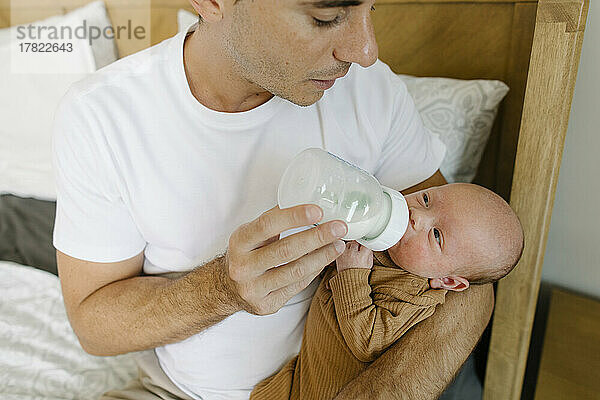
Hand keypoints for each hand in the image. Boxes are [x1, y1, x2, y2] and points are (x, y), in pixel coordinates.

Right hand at [223, 204, 347, 314]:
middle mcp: (243, 267)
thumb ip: (274, 220)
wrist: (229, 287)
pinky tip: (325, 260)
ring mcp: (254, 288)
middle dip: (317, 237)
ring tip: (338, 244)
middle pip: (286, 250)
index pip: (267, 225)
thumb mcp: (251, 233)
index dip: (294, 217)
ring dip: (322, 256)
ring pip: (295, 271)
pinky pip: (297, 286)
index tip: (318, 211)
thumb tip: (307, 203)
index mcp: (239, 242)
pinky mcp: (266, 305)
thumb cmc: (247, 253)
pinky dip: (314, 271)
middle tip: (338, 228)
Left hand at [335, 241, 372, 272]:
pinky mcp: (338, 255)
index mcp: (361, 257)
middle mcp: (351, 254)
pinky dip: (345, 249)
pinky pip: (342, 247)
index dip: (366, 245)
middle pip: (356, 242)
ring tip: (353, 253)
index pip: (365, 244)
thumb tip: (368, 245)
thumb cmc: (359, 273)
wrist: (349, 280)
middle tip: (359, 251)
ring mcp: (344, 254)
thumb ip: (369, 253)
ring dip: (351, 246)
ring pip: (349, 243)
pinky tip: (348, 254)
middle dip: (358, 245)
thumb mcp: (369, 264)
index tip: (365, 247)